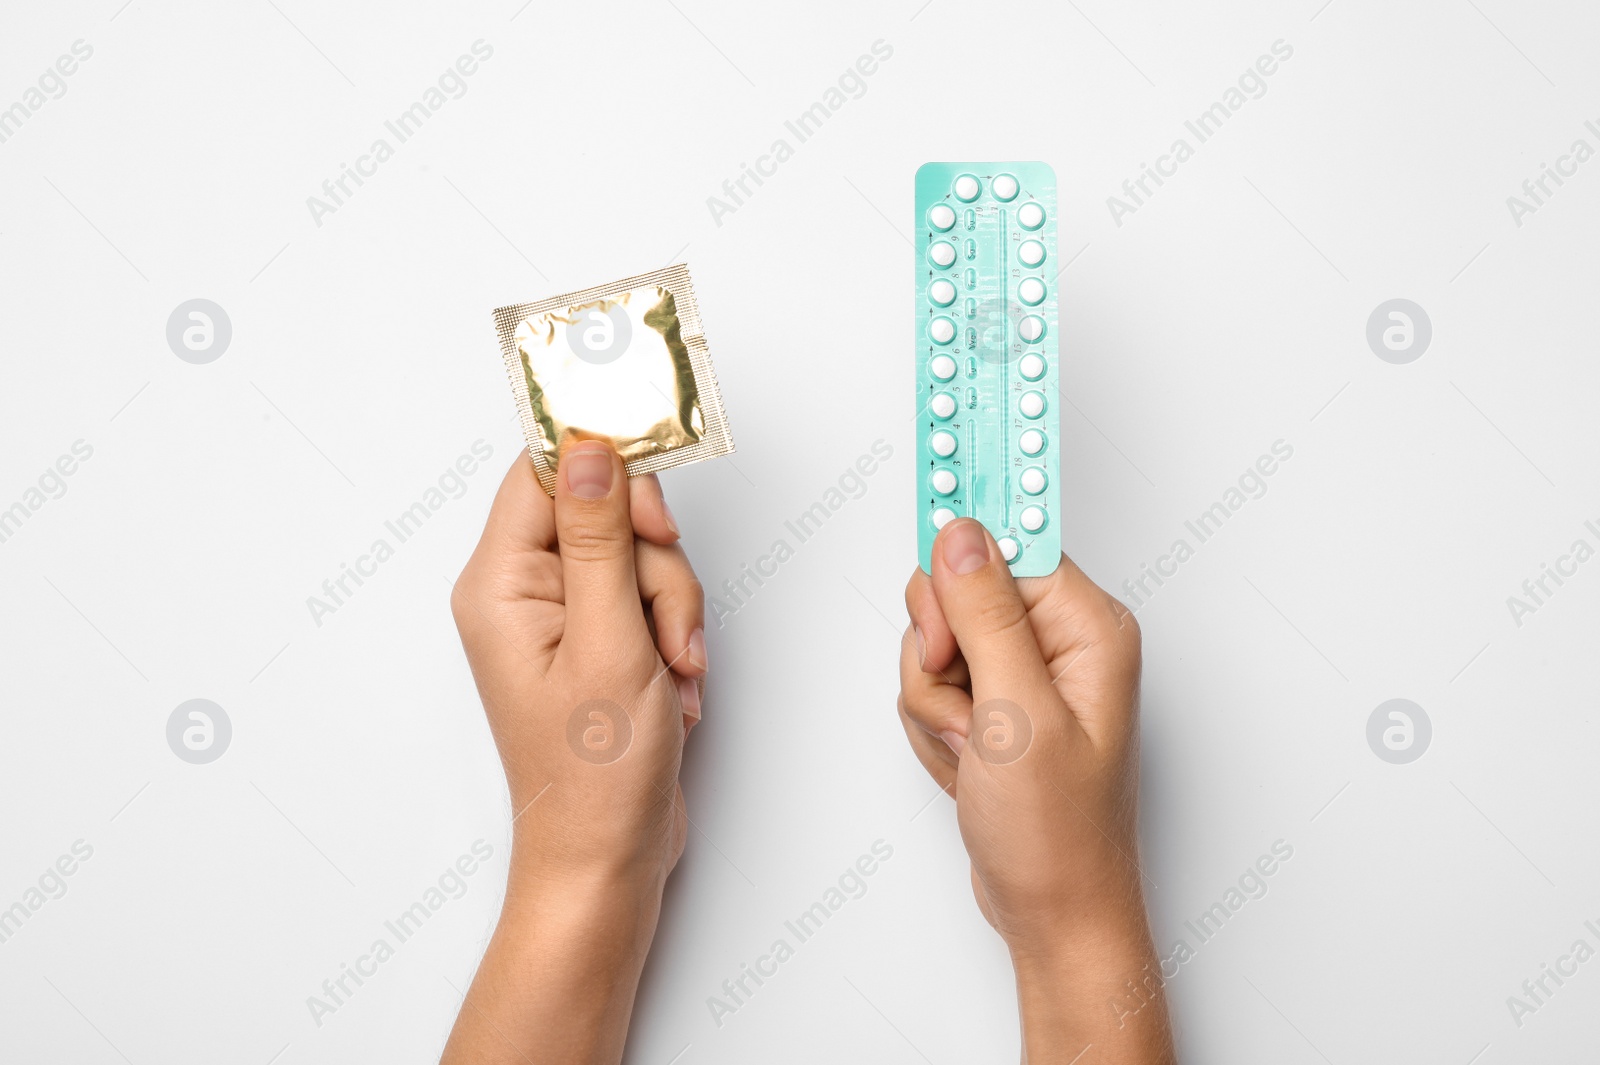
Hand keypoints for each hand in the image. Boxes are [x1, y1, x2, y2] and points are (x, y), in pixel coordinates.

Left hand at [442, 443, 705, 1063]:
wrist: (608, 857)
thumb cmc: (594, 774)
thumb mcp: (609, 640)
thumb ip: (599, 537)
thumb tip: (587, 448)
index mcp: (499, 584)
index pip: (546, 474)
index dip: (609, 473)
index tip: (657, 506)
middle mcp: (522, 593)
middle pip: (606, 514)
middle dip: (658, 567)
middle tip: (667, 624)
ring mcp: (562, 619)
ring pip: (640, 559)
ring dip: (674, 612)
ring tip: (672, 675)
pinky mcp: (597, 642)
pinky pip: (648, 600)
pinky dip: (673, 637)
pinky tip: (671, 688)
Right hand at [900, 519, 1173, 1062]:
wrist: (1053, 914)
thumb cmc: (1058, 834)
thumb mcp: (1016, 718)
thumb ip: (985, 617)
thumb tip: (960, 534)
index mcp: (1088, 627)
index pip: (1008, 542)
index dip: (963, 542)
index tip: (936, 450)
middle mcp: (1061, 641)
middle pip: (957, 588)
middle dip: (940, 653)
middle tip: (965, 704)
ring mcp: (1025, 673)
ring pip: (934, 640)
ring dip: (934, 701)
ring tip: (973, 750)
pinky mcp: (996, 703)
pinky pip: (932, 682)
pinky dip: (934, 725)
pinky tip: (966, 764)